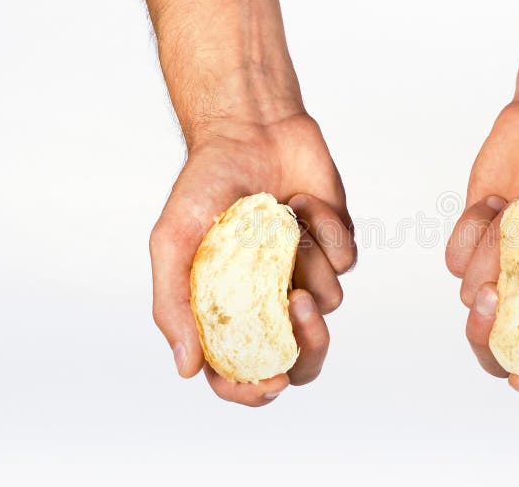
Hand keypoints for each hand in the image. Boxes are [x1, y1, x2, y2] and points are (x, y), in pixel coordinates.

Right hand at [149, 114, 355, 405]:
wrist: (250, 130)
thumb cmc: (205, 184)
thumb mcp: (173, 243)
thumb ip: (174, 306)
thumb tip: (187, 369)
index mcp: (230, 309)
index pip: (242, 372)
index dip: (254, 388)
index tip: (268, 380)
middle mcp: (272, 299)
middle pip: (303, 357)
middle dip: (308, 345)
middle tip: (297, 305)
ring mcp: (308, 273)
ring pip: (330, 302)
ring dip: (308, 262)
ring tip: (283, 220)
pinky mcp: (336, 245)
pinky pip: (346, 258)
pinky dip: (324, 229)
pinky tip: (301, 200)